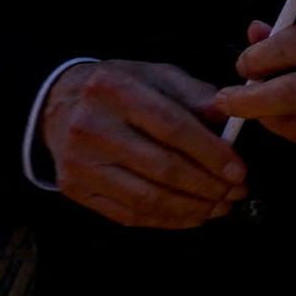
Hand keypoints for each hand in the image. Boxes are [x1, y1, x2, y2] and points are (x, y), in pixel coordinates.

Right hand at [41, 60, 246, 228]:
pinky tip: (194, 214)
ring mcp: (80, 163)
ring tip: (221, 206)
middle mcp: (91, 126)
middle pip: (162, 168)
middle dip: (208, 186)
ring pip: (147, 198)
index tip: (239, 170)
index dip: (210, 153)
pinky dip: (168, 220)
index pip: (171, 126)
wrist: (57, 104)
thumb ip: (195, 94)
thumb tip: (231, 119)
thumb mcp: (155, 75)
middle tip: (236, 192)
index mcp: (114, 89)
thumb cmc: (118, 88)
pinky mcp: (75, 189)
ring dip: (193, 208)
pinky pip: (130, 214)